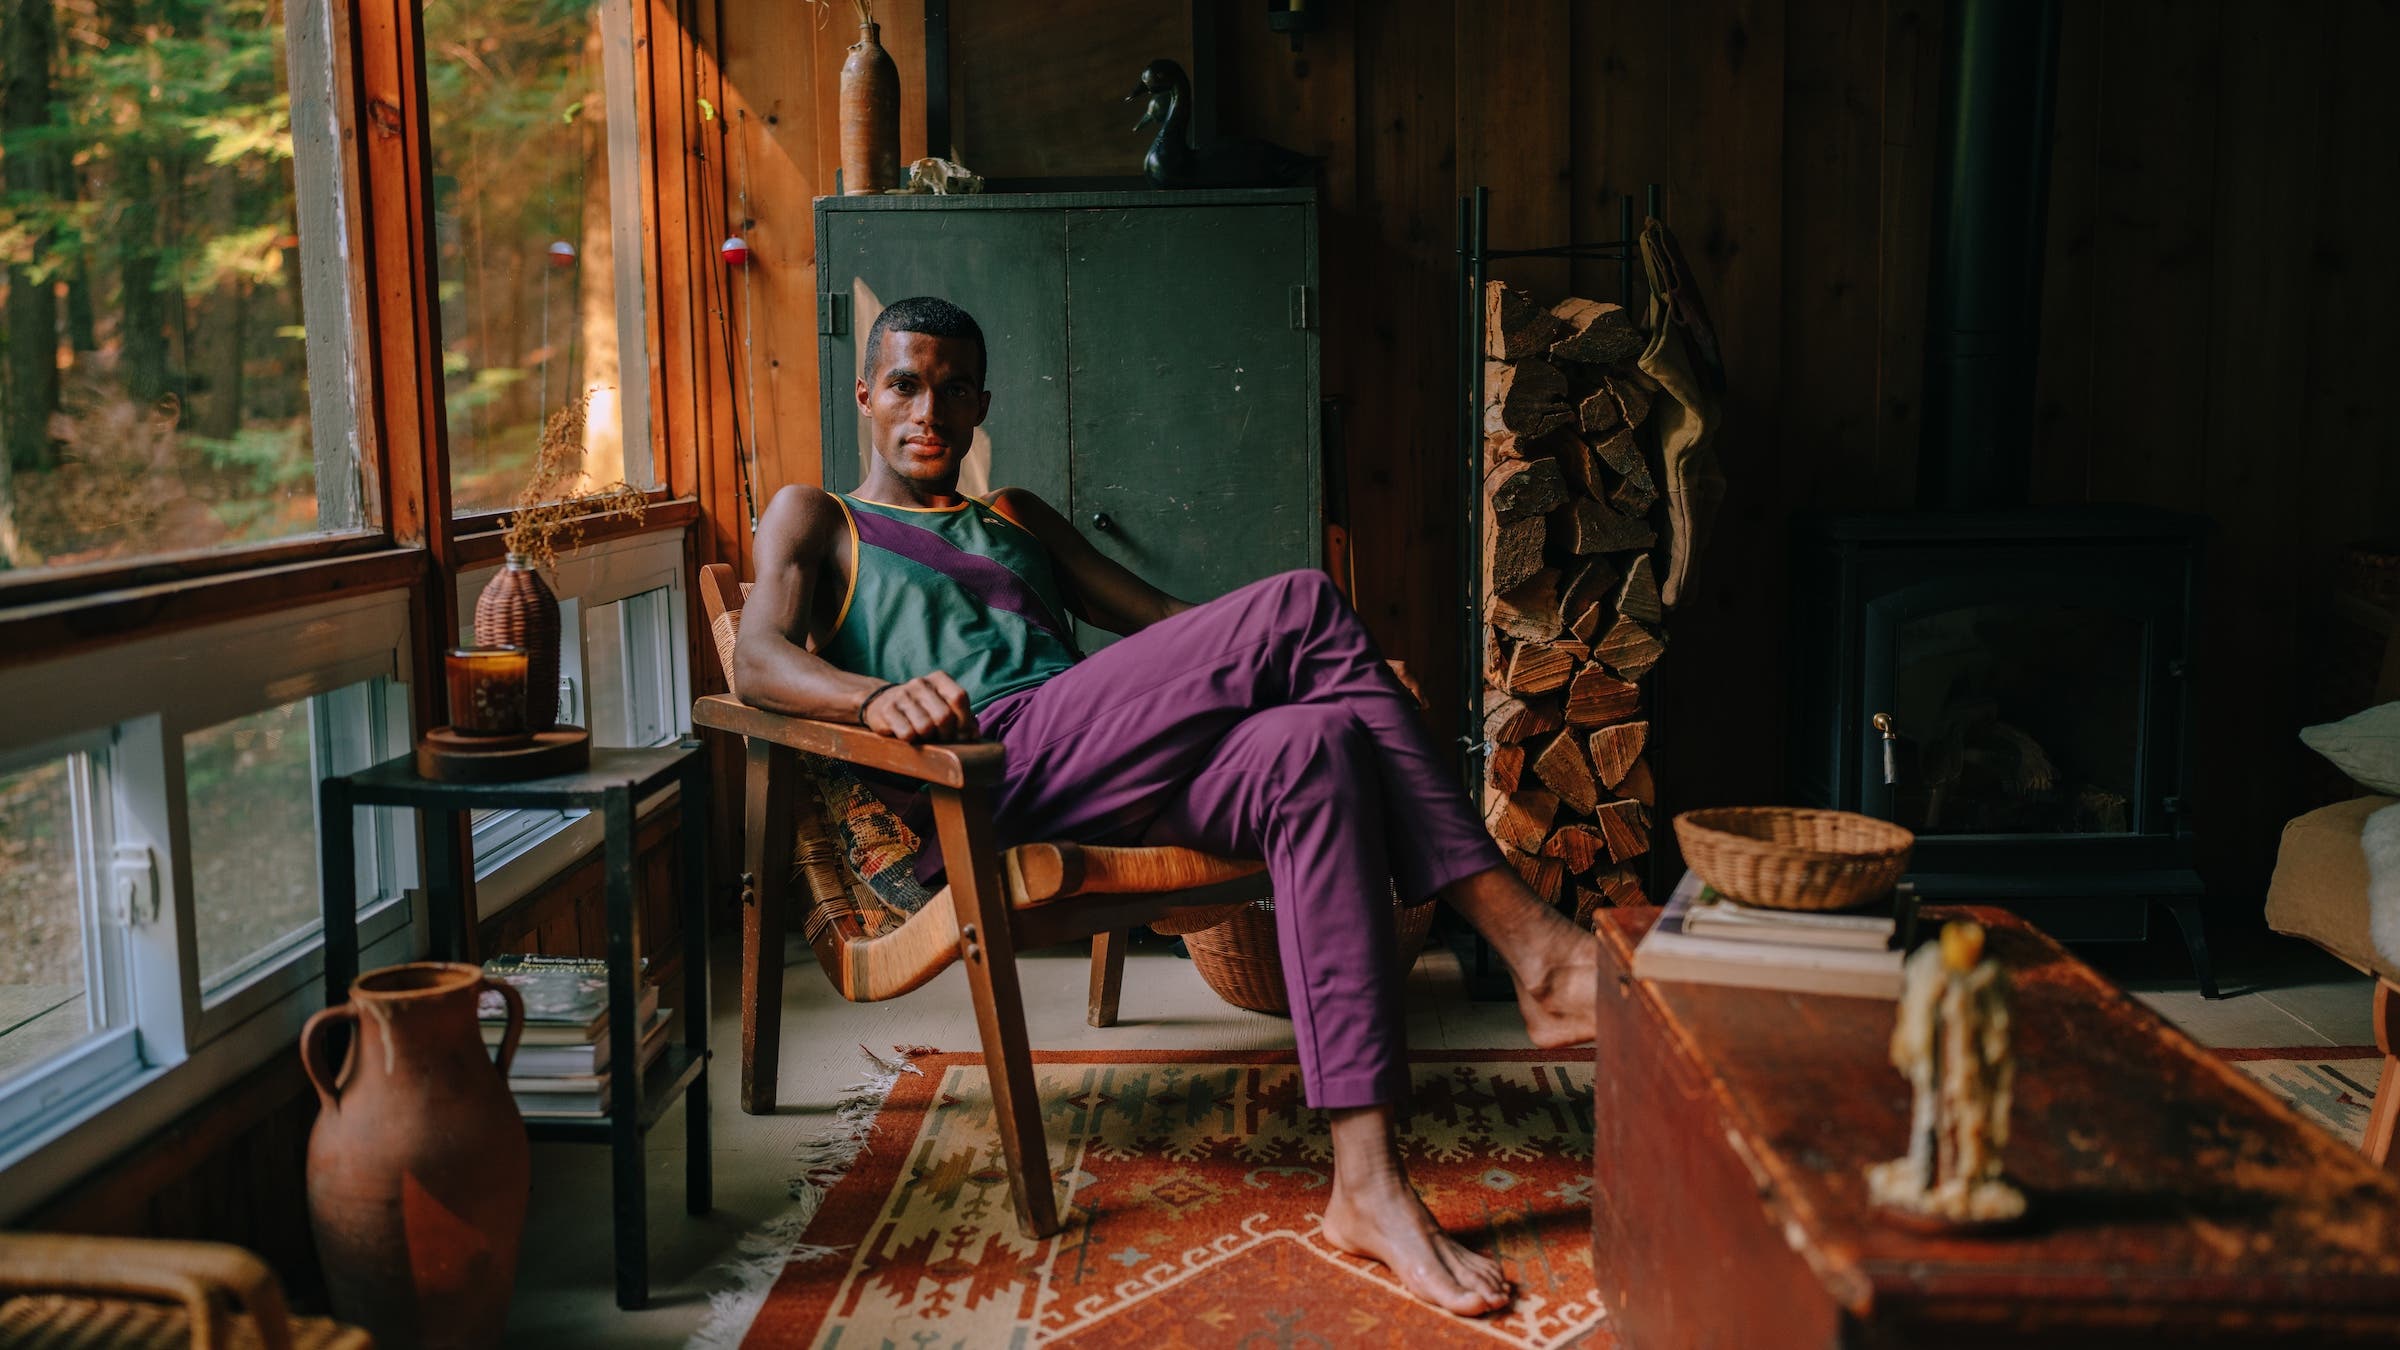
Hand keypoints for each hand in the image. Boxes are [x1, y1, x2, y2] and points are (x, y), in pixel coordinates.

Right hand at [862, 672, 977, 743]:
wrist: (882, 703)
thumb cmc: (923, 709)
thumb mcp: (944, 707)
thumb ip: (963, 718)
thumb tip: (975, 735)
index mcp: (939, 679)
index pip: (959, 697)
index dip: (964, 721)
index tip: (962, 734)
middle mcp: (920, 683)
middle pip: (944, 716)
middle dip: (947, 734)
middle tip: (942, 739)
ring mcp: (902, 695)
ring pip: (925, 727)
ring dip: (928, 738)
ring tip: (924, 736)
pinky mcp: (887, 710)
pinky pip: (907, 734)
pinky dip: (912, 741)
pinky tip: (909, 735)